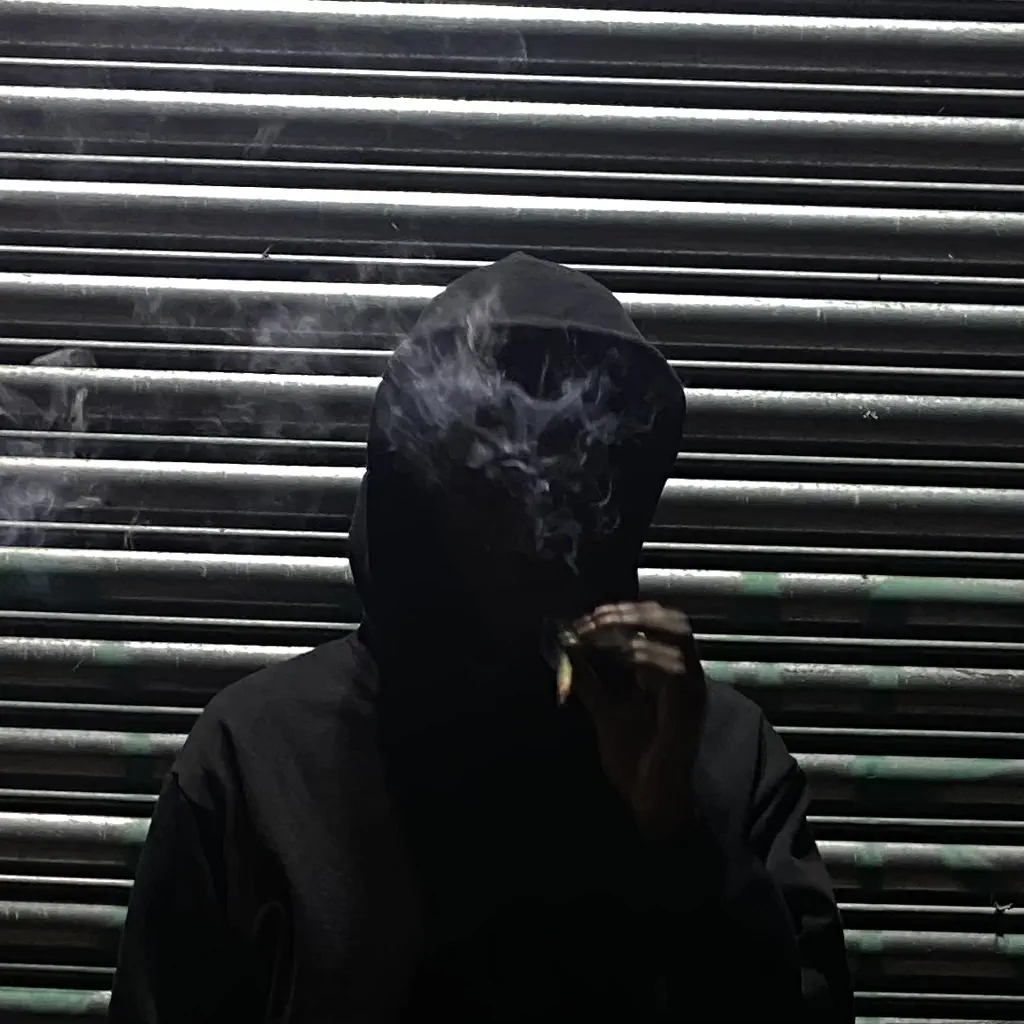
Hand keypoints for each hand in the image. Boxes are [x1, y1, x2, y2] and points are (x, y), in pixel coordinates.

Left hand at [563, 602, 705, 841]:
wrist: (652, 802)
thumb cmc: (635, 759)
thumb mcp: (604, 711)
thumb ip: (589, 681)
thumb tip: (567, 650)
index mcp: (667, 671)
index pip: (654, 619)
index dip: (619, 612)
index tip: (585, 619)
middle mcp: (685, 674)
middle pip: (669, 618)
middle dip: (627, 613)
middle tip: (591, 621)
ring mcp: (691, 688)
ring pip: (676, 634)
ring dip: (634, 629)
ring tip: (599, 636)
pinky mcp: (690, 706)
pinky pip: (674, 668)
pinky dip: (644, 656)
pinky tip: (619, 659)